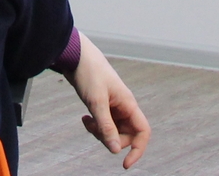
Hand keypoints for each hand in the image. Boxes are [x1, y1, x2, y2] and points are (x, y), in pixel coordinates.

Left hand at [65, 36, 150, 168]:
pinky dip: (95, 126)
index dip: (138, 149)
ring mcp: (113, 106)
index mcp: (129, 104)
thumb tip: (116, 150)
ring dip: (100, 132)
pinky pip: (103, 124)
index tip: (125, 163)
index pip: (143, 132)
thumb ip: (106, 127)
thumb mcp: (96, 102)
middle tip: (95, 130)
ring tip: (87, 121)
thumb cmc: (89, 73)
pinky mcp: (103, 105)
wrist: (75, 55)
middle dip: (111, 139)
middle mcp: (124, 106)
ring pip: (113, 131)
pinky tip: (84, 118)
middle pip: (126, 135)